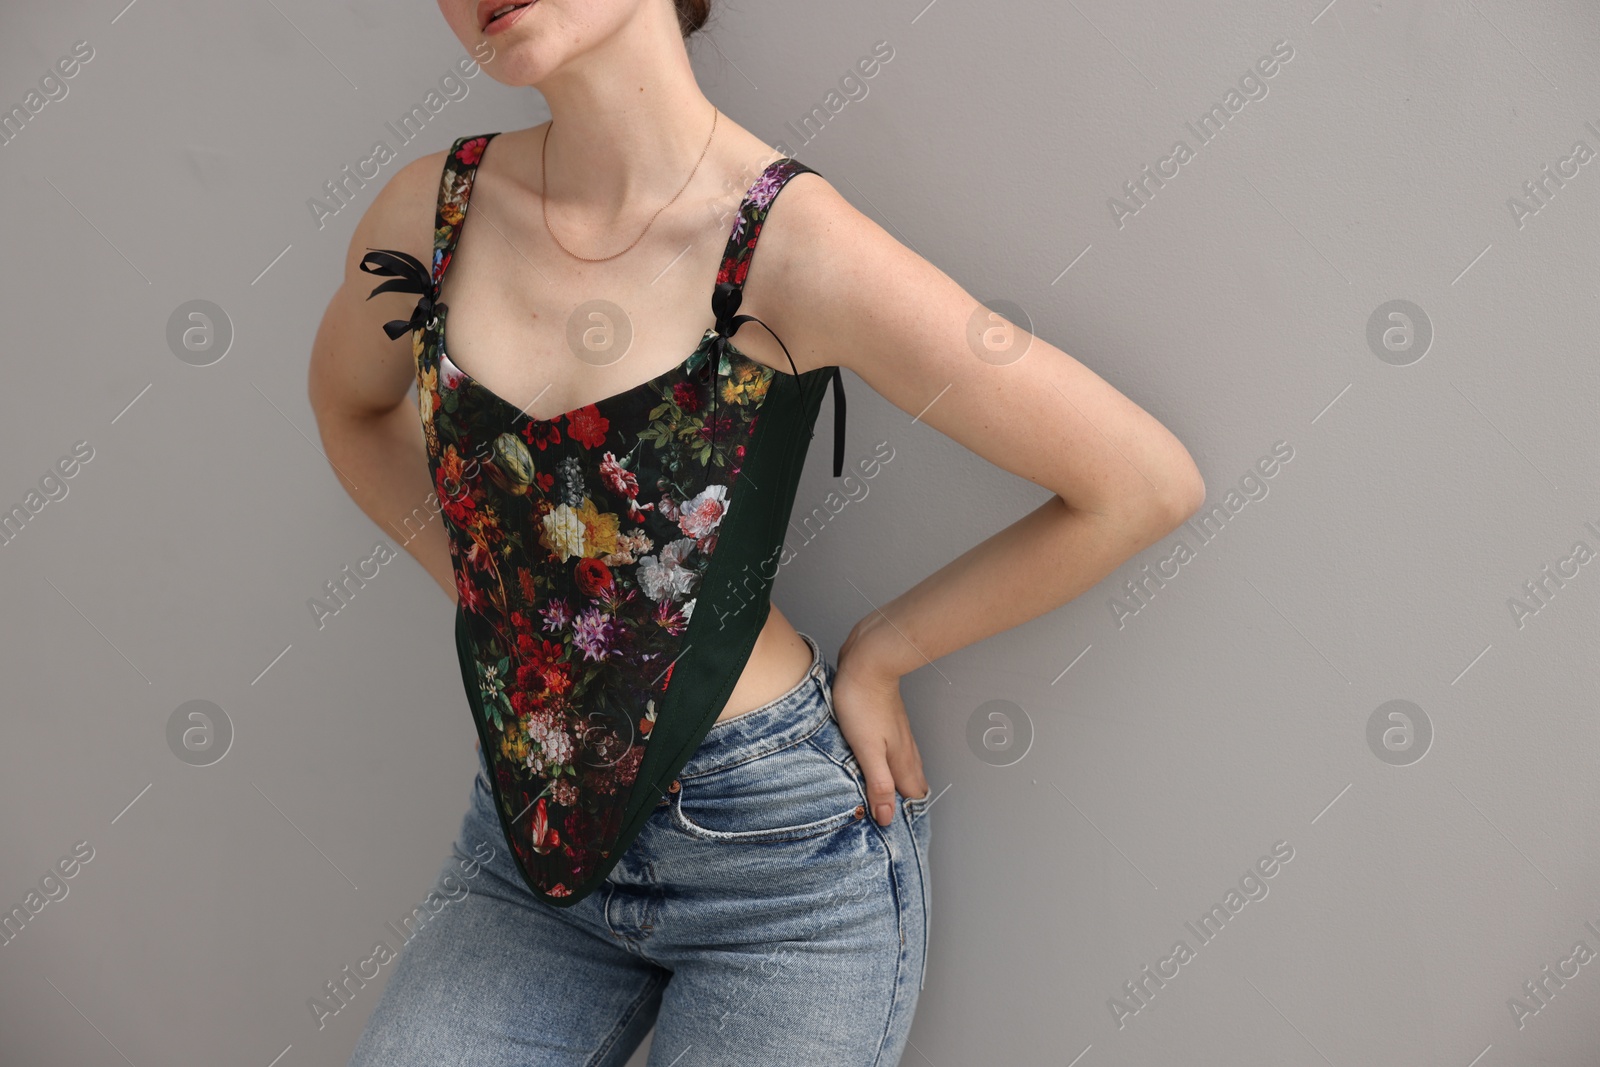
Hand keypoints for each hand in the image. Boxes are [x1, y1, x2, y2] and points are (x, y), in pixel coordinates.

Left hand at [833, 618, 929, 825]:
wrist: (868, 663)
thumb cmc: (863, 703)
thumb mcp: (867, 750)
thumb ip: (878, 783)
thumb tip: (887, 817)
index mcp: (901, 760)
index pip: (914, 796)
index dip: (906, 814)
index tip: (893, 830)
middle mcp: (905, 749)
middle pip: (913, 783)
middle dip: (905, 802)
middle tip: (891, 818)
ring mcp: (899, 735)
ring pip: (905, 767)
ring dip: (898, 784)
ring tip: (886, 798)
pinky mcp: (889, 723)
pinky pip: (895, 752)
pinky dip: (890, 766)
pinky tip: (879, 765)